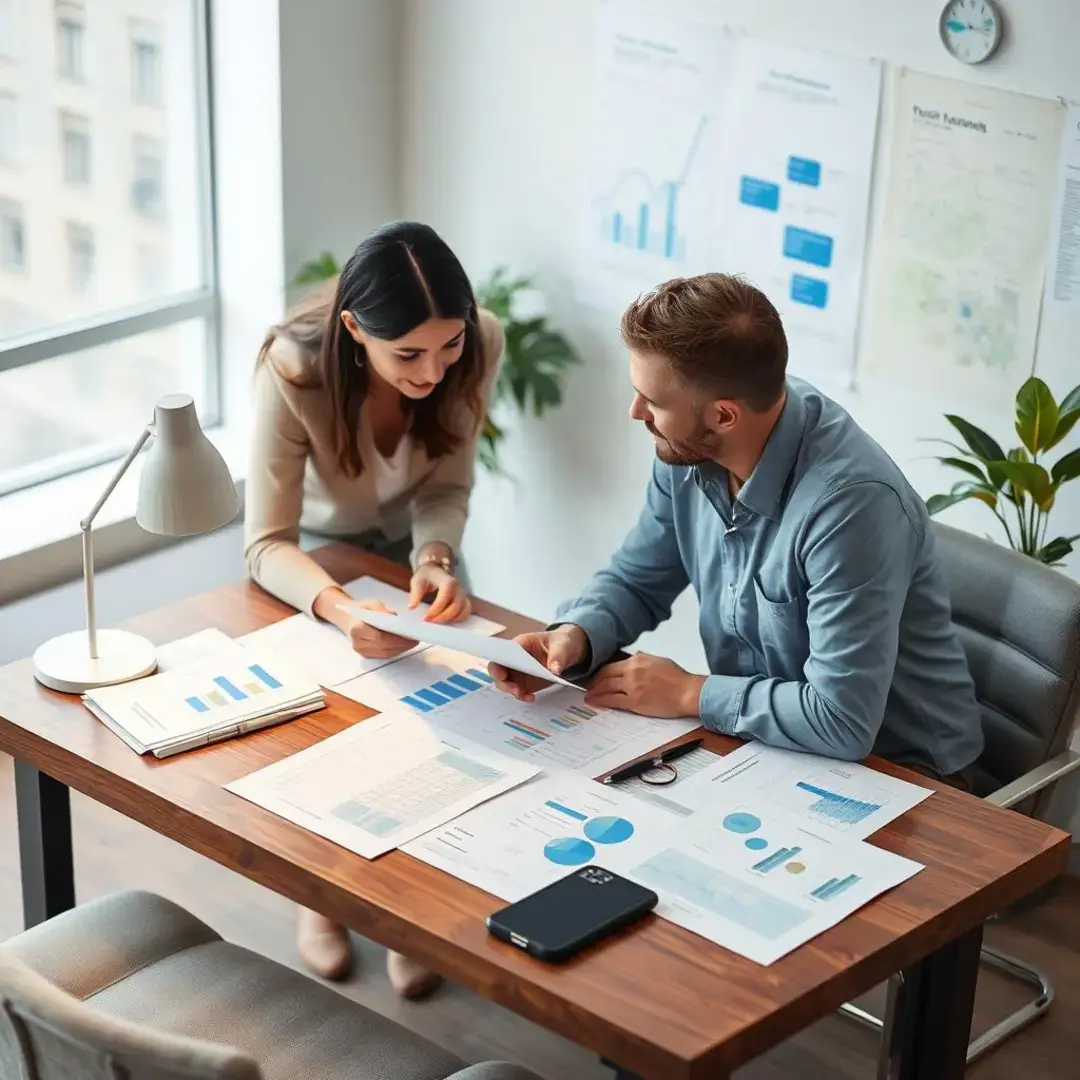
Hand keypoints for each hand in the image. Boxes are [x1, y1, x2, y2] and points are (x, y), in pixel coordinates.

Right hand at [345, 599, 417, 658]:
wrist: (349, 618)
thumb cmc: (362, 610)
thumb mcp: (372, 603)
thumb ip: (382, 610)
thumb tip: (394, 618)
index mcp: (357, 628)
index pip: (379, 637)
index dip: (396, 639)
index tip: (410, 636)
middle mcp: (357, 642)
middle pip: (384, 647)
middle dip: (402, 645)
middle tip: (415, 640)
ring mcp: (361, 651)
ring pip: (385, 654)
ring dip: (400, 649)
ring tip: (412, 643)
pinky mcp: (366, 655)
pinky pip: (383, 656)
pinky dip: (395, 651)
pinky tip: (404, 645)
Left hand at [408, 564, 471, 622]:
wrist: (435, 571)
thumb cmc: (426, 576)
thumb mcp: (417, 581)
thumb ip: (415, 593)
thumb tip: (412, 607)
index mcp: (447, 580)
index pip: (445, 595)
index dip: (437, 608)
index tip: (426, 616)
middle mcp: (458, 588)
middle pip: (455, 606)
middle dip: (442, 617)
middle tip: (429, 621)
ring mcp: (463, 595)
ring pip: (462, 612)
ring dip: (449, 620)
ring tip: (436, 621)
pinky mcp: (464, 600)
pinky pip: (465, 613)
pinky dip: (457, 619)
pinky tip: (446, 620)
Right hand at [488, 625, 588, 701]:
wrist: (569, 651)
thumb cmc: (562, 642)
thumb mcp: (563, 645)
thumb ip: (558, 655)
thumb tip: (555, 669)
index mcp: (520, 644)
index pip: (502, 653)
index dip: (498, 664)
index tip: (502, 675)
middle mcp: (515, 658)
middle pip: (499, 671)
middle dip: (504, 682)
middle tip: (516, 690)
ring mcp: (520, 671)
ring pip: (506, 683)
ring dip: (512, 691)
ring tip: (525, 695)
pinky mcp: (526, 682)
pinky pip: (518, 690)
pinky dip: (522, 696)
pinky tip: (531, 697)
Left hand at [584, 652, 704, 717]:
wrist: (687, 692)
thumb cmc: (678, 678)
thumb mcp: (659, 661)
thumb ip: (643, 659)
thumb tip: (635, 657)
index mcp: (638, 660)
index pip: (612, 665)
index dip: (601, 673)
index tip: (596, 678)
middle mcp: (632, 671)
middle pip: (605, 676)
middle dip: (594, 683)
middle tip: (589, 688)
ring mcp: (632, 687)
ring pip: (607, 688)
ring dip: (595, 692)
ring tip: (589, 696)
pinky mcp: (635, 702)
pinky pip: (613, 701)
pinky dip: (602, 701)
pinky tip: (597, 703)